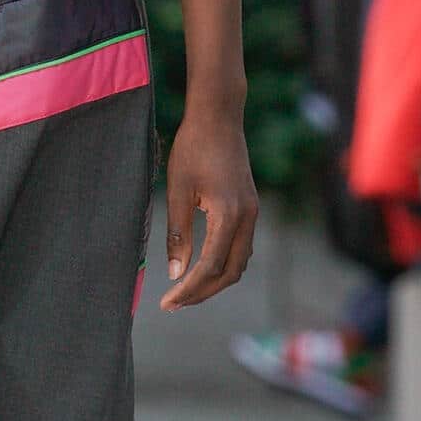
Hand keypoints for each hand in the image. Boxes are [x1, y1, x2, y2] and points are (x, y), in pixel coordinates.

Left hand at [161, 105, 258, 309]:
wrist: (218, 117)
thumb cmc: (193, 148)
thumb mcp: (177, 191)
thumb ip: (178, 234)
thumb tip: (176, 274)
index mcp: (229, 215)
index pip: (209, 267)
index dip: (188, 289)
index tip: (167, 303)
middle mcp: (248, 218)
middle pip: (230, 273)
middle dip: (203, 292)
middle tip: (174, 304)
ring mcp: (253, 213)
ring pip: (239, 262)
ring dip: (214, 281)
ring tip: (185, 291)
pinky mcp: (250, 207)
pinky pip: (241, 247)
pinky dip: (223, 264)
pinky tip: (201, 266)